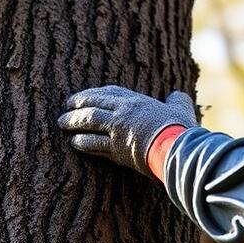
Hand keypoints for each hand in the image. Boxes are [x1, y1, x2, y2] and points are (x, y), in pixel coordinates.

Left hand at [58, 85, 196, 175]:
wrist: (177, 148)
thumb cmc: (181, 129)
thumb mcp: (181, 109)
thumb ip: (177, 101)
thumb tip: (177, 95)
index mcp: (136, 101)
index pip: (109, 92)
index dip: (94, 93)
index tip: (85, 95)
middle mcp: (123, 113)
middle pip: (93, 104)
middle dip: (77, 104)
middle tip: (66, 106)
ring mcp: (117, 131)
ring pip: (88, 123)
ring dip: (73, 123)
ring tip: (62, 123)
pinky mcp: (116, 150)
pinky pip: (93, 144)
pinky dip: (82, 143)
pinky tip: (74, 143)